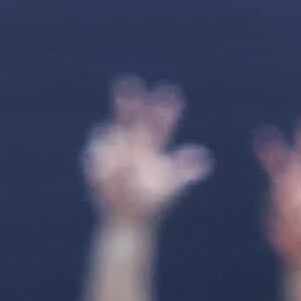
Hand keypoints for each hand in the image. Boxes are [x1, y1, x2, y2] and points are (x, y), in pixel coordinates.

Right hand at [83, 77, 212, 226]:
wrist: (128, 218)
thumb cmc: (152, 202)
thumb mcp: (170, 187)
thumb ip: (184, 170)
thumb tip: (204, 158)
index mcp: (153, 146)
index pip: (161, 125)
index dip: (166, 111)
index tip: (171, 93)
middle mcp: (134, 142)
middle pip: (132, 117)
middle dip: (129, 101)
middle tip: (127, 82)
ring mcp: (114, 149)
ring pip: (111, 131)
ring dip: (112, 136)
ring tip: (122, 160)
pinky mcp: (97, 159)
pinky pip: (97, 152)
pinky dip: (100, 155)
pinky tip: (107, 170)